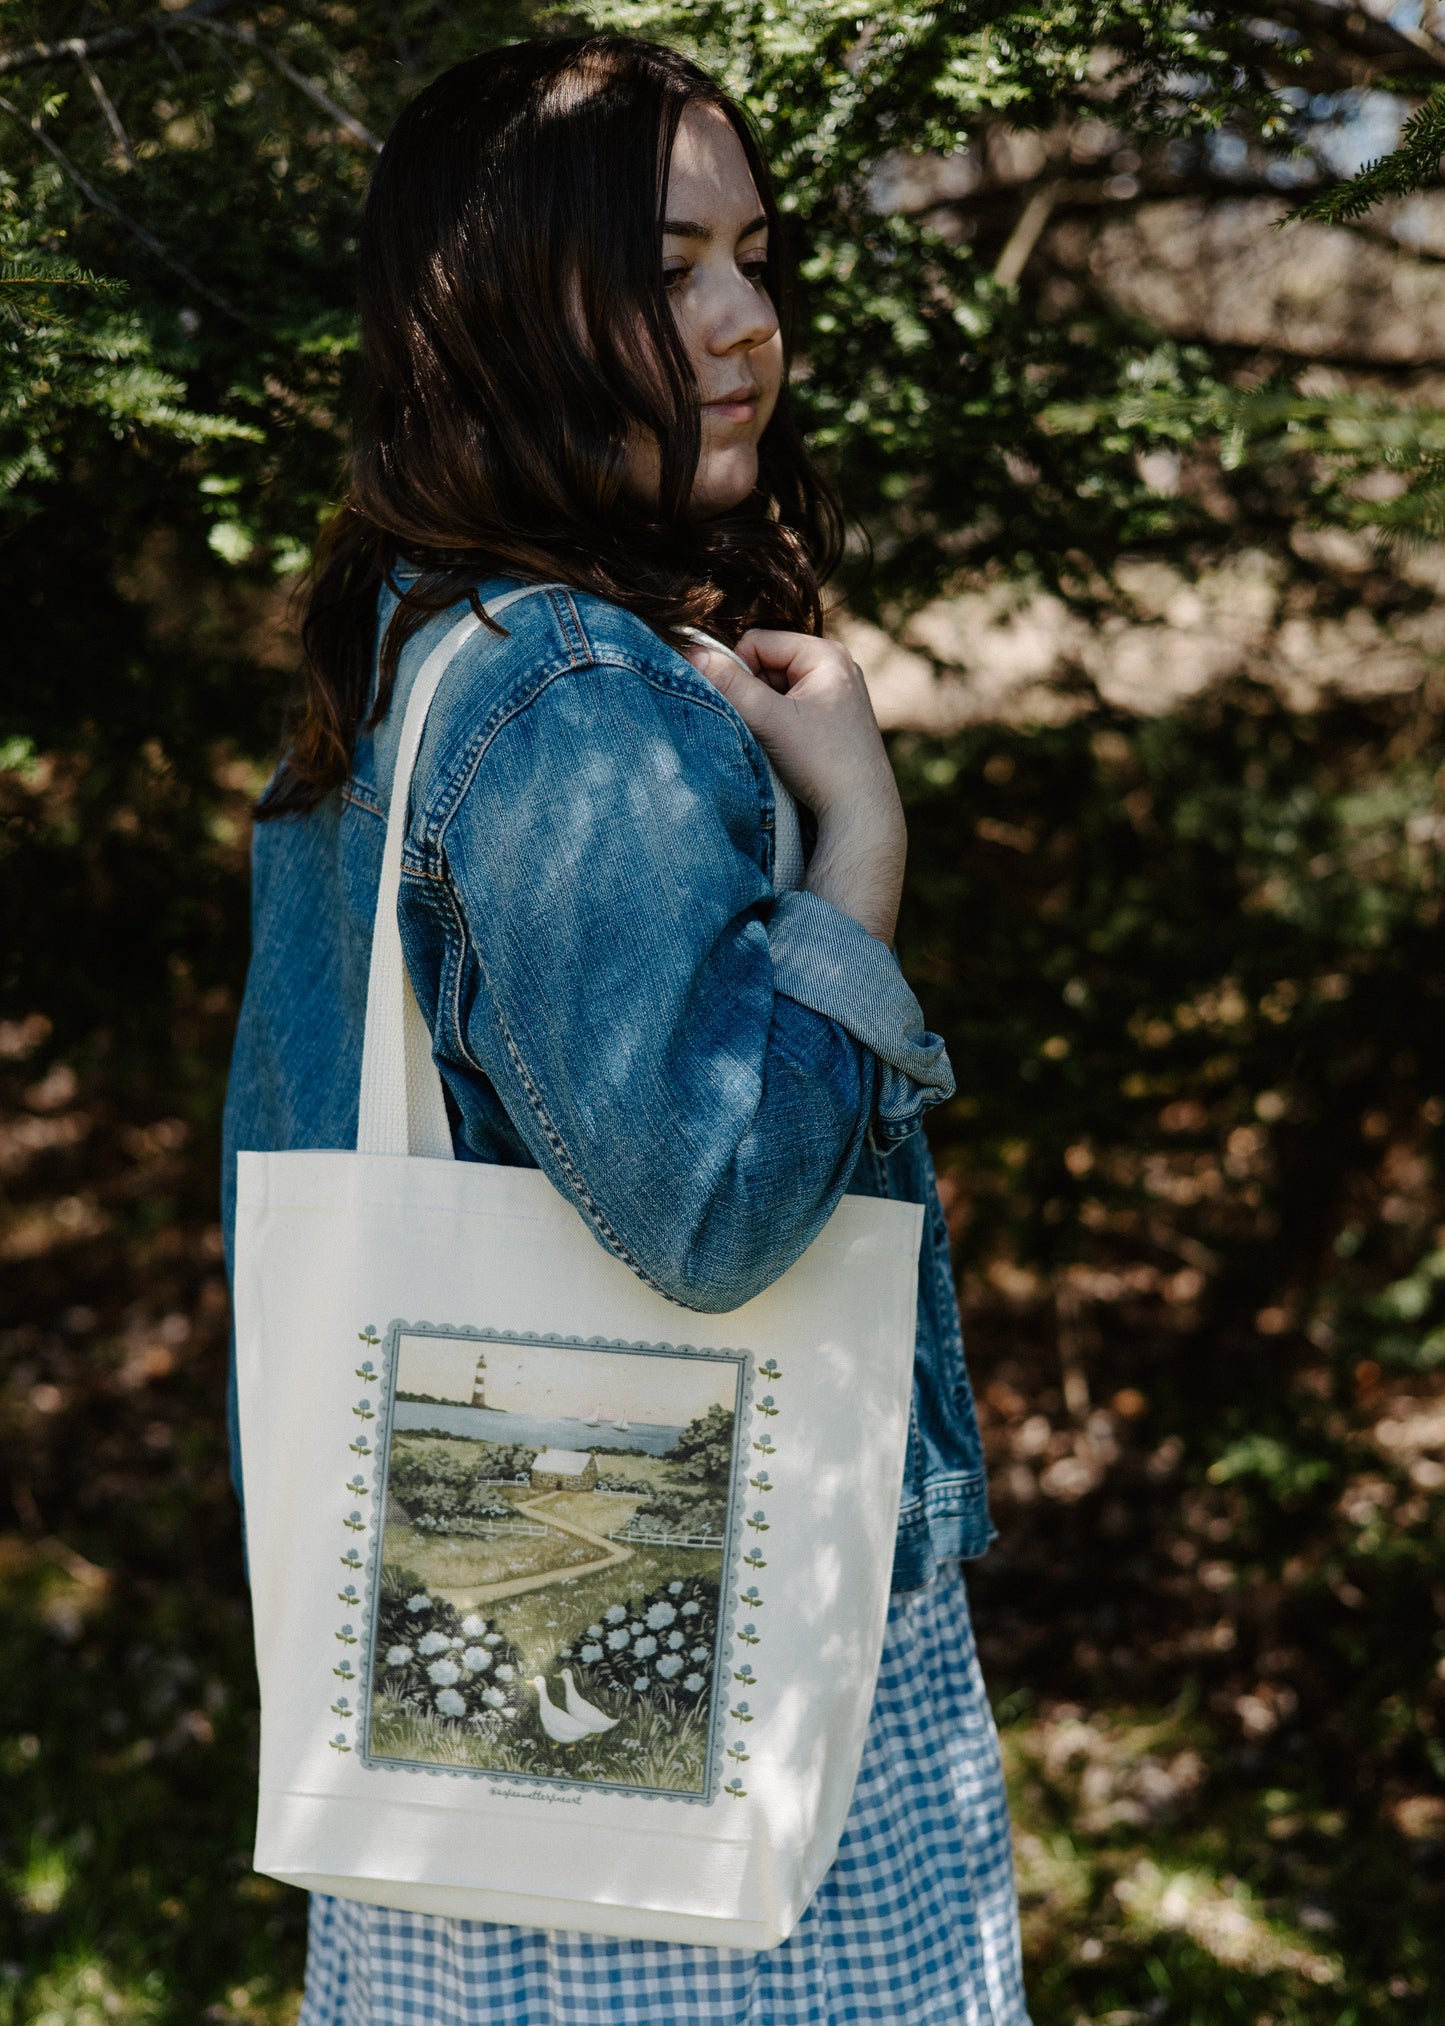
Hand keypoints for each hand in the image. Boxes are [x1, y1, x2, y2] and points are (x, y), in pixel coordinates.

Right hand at [682, 629, 906, 943]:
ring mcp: (837, 696)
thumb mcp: (769, 719)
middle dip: (754, 696)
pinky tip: (789, 754)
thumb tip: (688, 652)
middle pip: (766, 665)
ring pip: (775, 691)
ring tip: (779, 745)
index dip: (739, 672)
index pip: (757, 641)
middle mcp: (836, 668)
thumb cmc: (822, 762)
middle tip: (764, 730)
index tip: (745, 709)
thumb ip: (729, 684)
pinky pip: (790, 712)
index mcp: (827, 654)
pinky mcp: (833, 722)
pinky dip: (779, 729)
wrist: (861, 814)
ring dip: (764, 715)